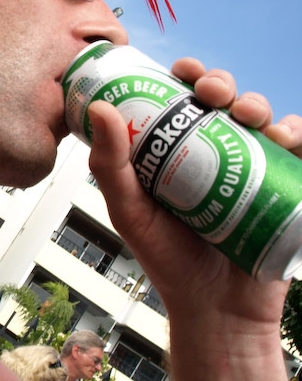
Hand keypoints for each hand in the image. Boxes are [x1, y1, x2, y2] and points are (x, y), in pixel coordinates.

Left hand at [86, 58, 300, 323]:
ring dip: (259, 105)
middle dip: (223, 84)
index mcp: (176, 149)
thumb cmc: (166, 261)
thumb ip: (110, 165)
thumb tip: (100, 109)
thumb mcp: (129, 212)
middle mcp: (216, 151)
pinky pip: (298, 150)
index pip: (181, 98)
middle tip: (213, 94)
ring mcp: (252, 167)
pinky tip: (289, 138)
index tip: (183, 71)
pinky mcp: (284, 186)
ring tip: (250, 118)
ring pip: (263, 118)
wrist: (215, 309)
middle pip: (224, 100)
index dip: (185, 75)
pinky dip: (299, 135)